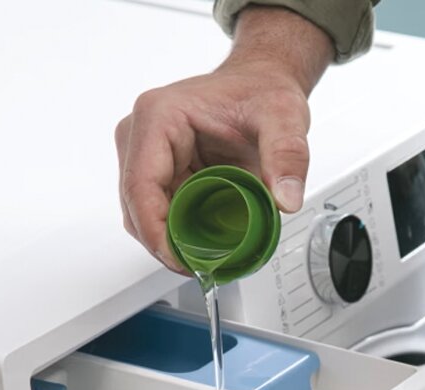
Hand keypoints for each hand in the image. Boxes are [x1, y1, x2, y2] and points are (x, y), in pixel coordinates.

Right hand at [115, 6, 333, 272]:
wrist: (259, 85)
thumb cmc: (261, 93)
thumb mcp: (284, 119)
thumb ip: (289, 157)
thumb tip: (285, 200)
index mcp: (159, 117)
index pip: (141, 186)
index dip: (156, 233)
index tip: (182, 260)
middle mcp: (143, 135)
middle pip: (136, 207)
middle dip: (164, 244)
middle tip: (202, 268)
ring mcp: (147, 156)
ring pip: (143, 215)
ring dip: (171, 242)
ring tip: (207, 259)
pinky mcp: (159, 172)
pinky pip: (159, 213)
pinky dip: (178, 234)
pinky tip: (203, 245)